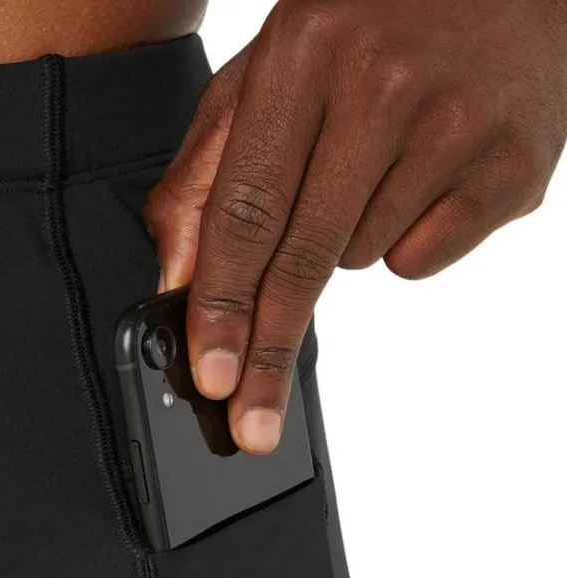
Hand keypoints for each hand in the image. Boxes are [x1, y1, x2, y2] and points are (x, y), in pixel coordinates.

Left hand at [144, 0, 566, 452]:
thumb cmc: (366, 25)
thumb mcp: (264, 76)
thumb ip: (208, 174)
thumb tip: (175, 277)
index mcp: (304, 52)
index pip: (247, 209)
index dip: (223, 305)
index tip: (213, 376)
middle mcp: (384, 87)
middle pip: (304, 260)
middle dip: (269, 352)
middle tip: (252, 426)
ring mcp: (459, 128)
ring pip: (358, 262)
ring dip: (342, 243)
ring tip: (370, 164)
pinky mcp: (514, 168)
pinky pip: (419, 263)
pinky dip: (403, 241)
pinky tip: (417, 178)